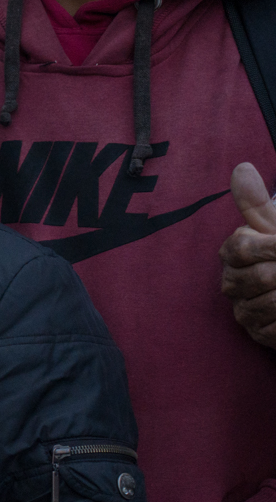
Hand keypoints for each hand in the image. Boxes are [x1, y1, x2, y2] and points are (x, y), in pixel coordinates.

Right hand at [218, 163, 275, 348]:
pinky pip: (273, 330)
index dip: (271, 247)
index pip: (241, 248)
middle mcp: (231, 282)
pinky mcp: (258, 334)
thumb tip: (241, 167)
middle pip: (256, 277)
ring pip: (266, 305)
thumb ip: (256, 202)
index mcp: (233, 253)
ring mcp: (243, 310)